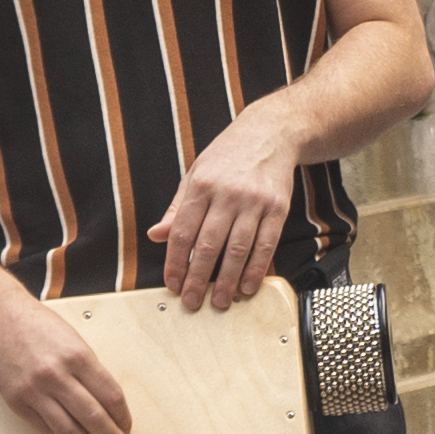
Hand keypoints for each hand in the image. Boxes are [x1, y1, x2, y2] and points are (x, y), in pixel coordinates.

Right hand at [0, 287, 131, 433]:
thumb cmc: (36, 325)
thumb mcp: (74, 341)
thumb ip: (91, 370)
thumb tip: (110, 403)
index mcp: (77, 356)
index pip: (111, 396)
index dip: (123, 417)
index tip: (126, 426)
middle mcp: (56, 374)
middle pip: (94, 417)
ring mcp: (35, 390)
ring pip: (70, 430)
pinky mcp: (17, 402)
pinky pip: (46, 429)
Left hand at [147, 101, 295, 308]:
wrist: (271, 133)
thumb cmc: (229, 155)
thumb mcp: (195, 173)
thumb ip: (177, 208)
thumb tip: (156, 235)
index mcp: (201, 185)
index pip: (182, 231)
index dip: (175, 262)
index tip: (172, 283)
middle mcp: (227, 193)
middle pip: (208, 245)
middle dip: (198, 278)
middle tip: (192, 300)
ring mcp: (254, 201)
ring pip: (237, 249)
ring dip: (227, 279)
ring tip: (219, 300)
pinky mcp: (278, 207)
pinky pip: (266, 245)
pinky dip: (256, 269)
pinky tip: (247, 285)